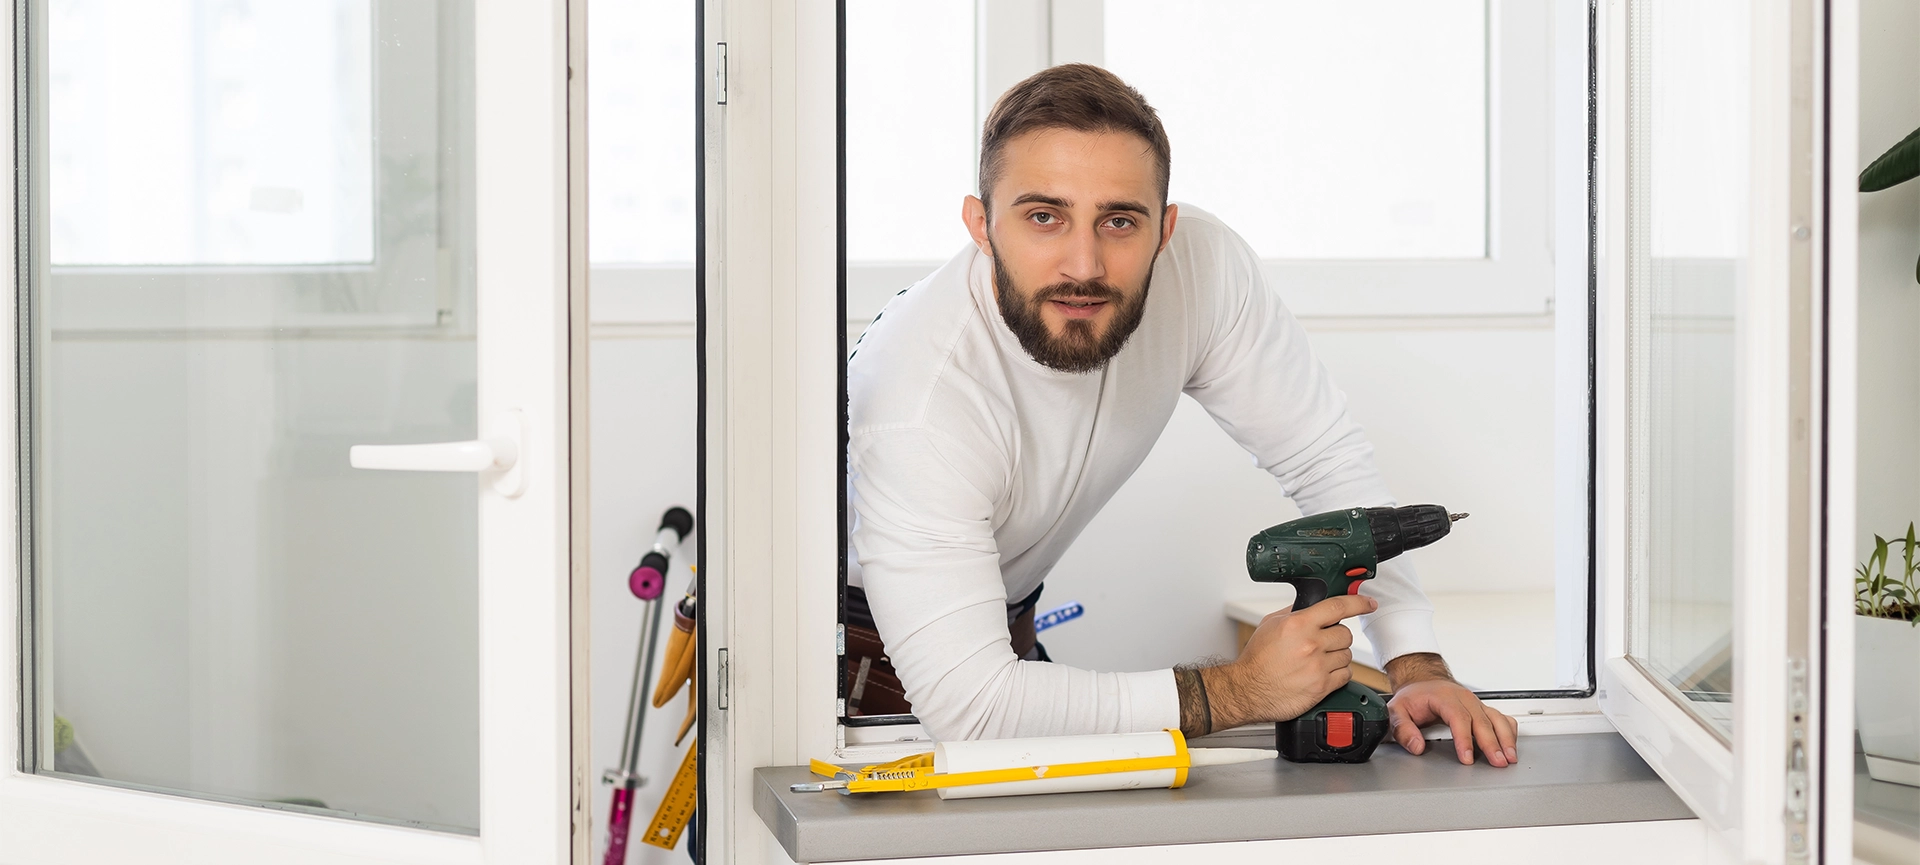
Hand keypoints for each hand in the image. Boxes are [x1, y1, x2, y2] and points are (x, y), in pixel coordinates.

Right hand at [1185, 594, 1376, 732]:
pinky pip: (1345, 675)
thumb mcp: (1270, 625)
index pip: (1338, 607)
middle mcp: (1311, 644)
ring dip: (1336, 656)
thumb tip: (1312, 604)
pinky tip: (1321, 673)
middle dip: (1336, 637)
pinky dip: (1338, 674)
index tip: (1368, 603)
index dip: (1358, 603)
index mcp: (1298, 625)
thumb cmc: (1256, 660)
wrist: (1248, 690)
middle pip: (1346, 634)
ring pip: (1347, 655)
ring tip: (1317, 660)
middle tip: (1321, 643)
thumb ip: (1294, 612)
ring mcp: (1318, 666)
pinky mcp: (1322, 686)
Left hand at [1384, 653, 1518, 766]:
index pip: (1458, 718)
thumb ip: (1403, 729)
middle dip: (1491, 743)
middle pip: (1482, 721)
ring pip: (1497, 718)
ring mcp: (1476, 703)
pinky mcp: (1483, 709)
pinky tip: (1510, 745)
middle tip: (1497, 762)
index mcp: (1444, 697)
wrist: (1423, 681)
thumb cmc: (1413, 697)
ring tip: (1510, 757)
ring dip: (1506, 738)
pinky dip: (1509, 732)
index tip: (1467, 758)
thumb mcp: (1397, 710)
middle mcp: (1464, 698)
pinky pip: (1502, 718)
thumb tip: (1416, 747)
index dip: (1464, 739)